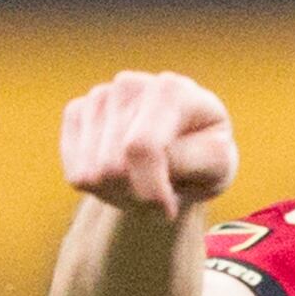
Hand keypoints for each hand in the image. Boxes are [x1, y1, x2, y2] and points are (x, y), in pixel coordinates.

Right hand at [60, 69, 238, 219]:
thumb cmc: (204, 155)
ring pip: (91, 174)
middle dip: (135, 194)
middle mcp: (129, 84)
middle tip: (159, 196)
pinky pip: (76, 173)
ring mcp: (98, 96)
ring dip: (118, 194)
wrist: (183, 148)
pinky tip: (123, 175)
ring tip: (144, 184)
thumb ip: (192, 159)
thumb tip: (151, 154)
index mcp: (171, 90)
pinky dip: (99, 188)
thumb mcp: (218, 164)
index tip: (169, 211)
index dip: (152, 191)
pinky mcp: (76, 113)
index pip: (142, 147)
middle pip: (112, 166)